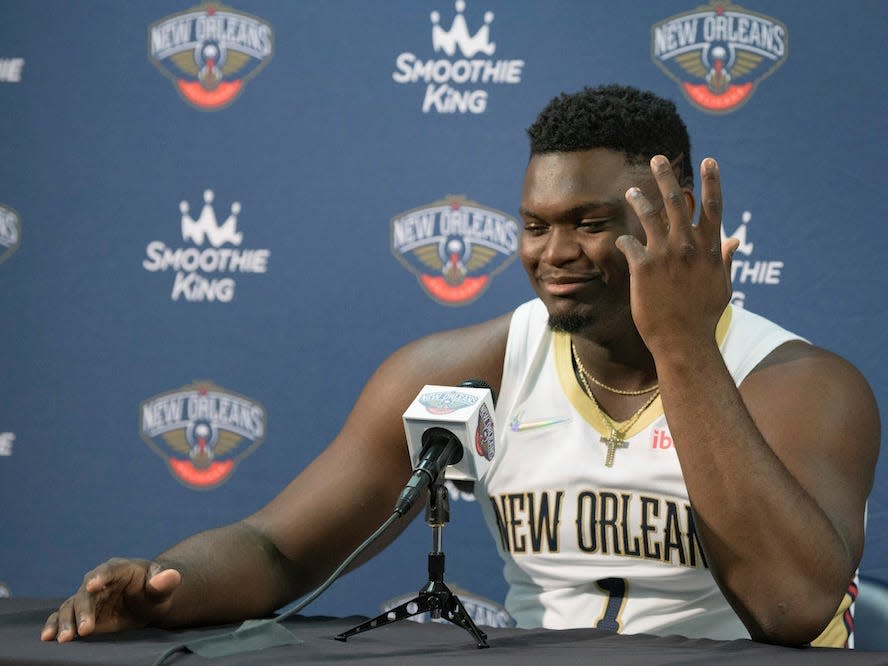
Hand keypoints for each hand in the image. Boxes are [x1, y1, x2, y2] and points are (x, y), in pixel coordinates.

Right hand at [40, 558, 180, 641]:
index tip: (91, 585)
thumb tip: (170, 576)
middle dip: (83, 611)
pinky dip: (54, 625)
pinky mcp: (80, 613)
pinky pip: (63, 616)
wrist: (147, 600)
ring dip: (65, 622)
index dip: (100, 577)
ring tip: (64, 639)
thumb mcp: (163, 587)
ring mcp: (87, 598)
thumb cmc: (155, 590)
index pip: (108, 571)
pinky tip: (48, 637)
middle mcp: (98, 582)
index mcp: (118, 569)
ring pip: (71, 607)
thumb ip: (164, 581)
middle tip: (84, 630)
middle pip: (86, 594)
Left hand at [616, 156, 738, 355]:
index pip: (713, 207)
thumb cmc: (703, 316)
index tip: (710, 160)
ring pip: (650, 217)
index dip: (712, 182)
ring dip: (639, 200)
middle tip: (657, 158)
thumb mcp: (722, 285)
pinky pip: (629, 244)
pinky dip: (624, 240)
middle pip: (676, 202)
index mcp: (709, 249)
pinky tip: (620, 240)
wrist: (683, 341)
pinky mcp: (643, 267)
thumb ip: (724, 259)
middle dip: (666, 177)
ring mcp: (665, 255)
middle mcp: (688, 246)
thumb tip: (734, 241)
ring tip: (631, 191)